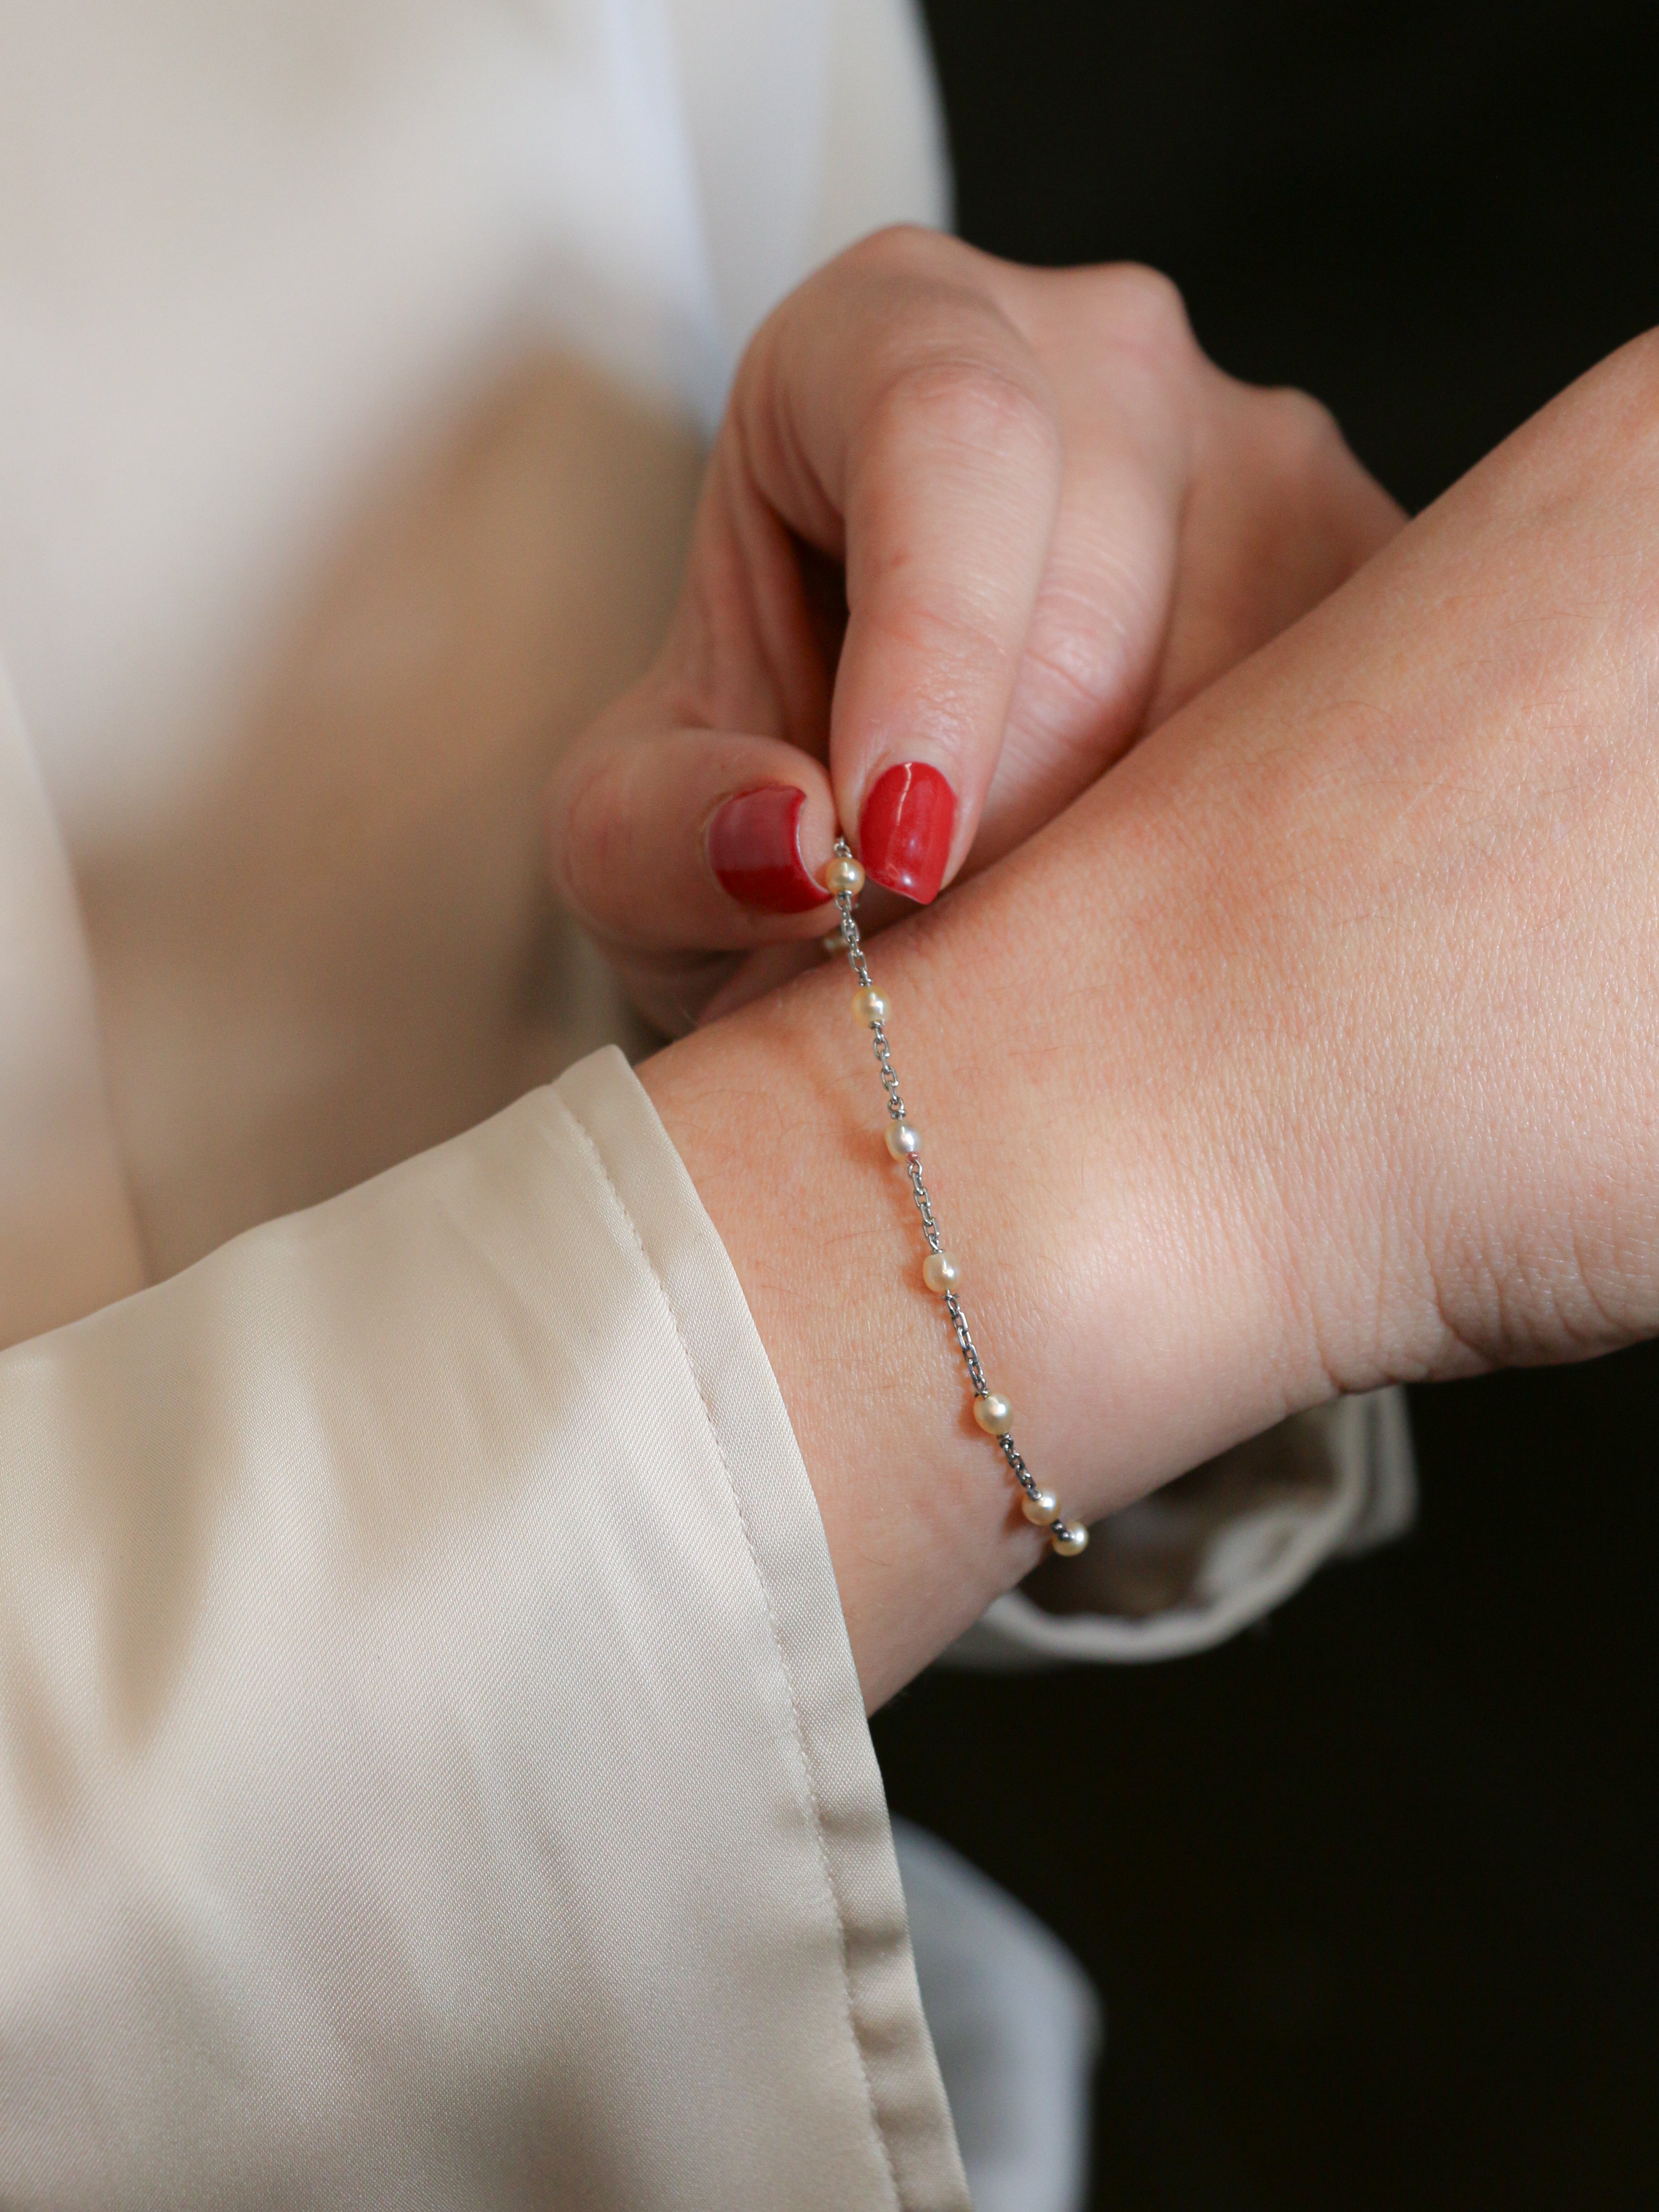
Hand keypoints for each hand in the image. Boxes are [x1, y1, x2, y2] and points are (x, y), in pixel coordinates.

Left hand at [642, 328, 1658, 1703]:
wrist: (877, 822)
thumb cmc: (742, 798)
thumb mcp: (631, 833)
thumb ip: (668, 834)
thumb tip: (798, 842)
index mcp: (891, 335)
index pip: (948, 443)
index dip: (935, 665)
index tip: (898, 864)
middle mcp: (1105, 360)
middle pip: (1108, 604)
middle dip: (1023, 830)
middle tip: (945, 975)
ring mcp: (1271, 464)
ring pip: (1258, 696)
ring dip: (1140, 879)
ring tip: (1035, 973)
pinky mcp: (1380, 591)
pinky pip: (1356, 751)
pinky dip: (1254, 878)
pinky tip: (1159, 944)